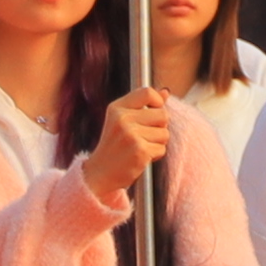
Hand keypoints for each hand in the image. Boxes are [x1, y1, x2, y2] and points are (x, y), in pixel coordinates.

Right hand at [80, 85, 178, 204]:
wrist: (100, 173)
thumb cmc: (115, 146)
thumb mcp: (123, 120)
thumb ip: (144, 105)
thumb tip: (166, 92)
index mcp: (117, 108)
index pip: (147, 92)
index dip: (158, 102)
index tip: (154, 112)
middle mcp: (123, 118)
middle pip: (163, 114)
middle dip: (160, 127)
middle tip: (145, 136)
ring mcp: (131, 135)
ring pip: (165, 133)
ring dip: (157, 143)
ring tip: (141, 147)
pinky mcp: (140, 150)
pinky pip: (162, 149)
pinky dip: (155, 155)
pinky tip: (141, 157)